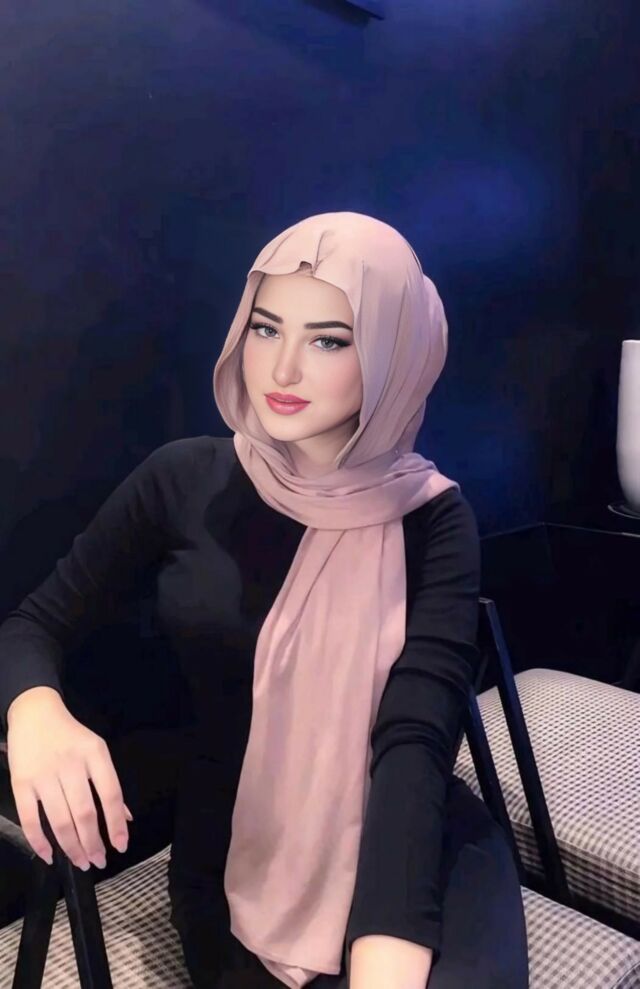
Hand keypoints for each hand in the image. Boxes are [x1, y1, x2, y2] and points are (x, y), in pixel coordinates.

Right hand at [6, 687, 132, 870]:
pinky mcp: (20, 783)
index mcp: (95, 754)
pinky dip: (39, 841)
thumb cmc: (70, 736)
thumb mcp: (96, 750)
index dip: (116, 823)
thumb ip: (109, 783)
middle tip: (99, 861)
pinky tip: (49, 855)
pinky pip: (30, 819)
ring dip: (71, 847)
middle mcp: (70, 764)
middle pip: (85, 812)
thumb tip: (126, 818)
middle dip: (93, 843)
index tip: (121, 845)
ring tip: (81, 862)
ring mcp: (44, 774)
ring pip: (60, 820)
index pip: (111, 794)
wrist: (34, 713)